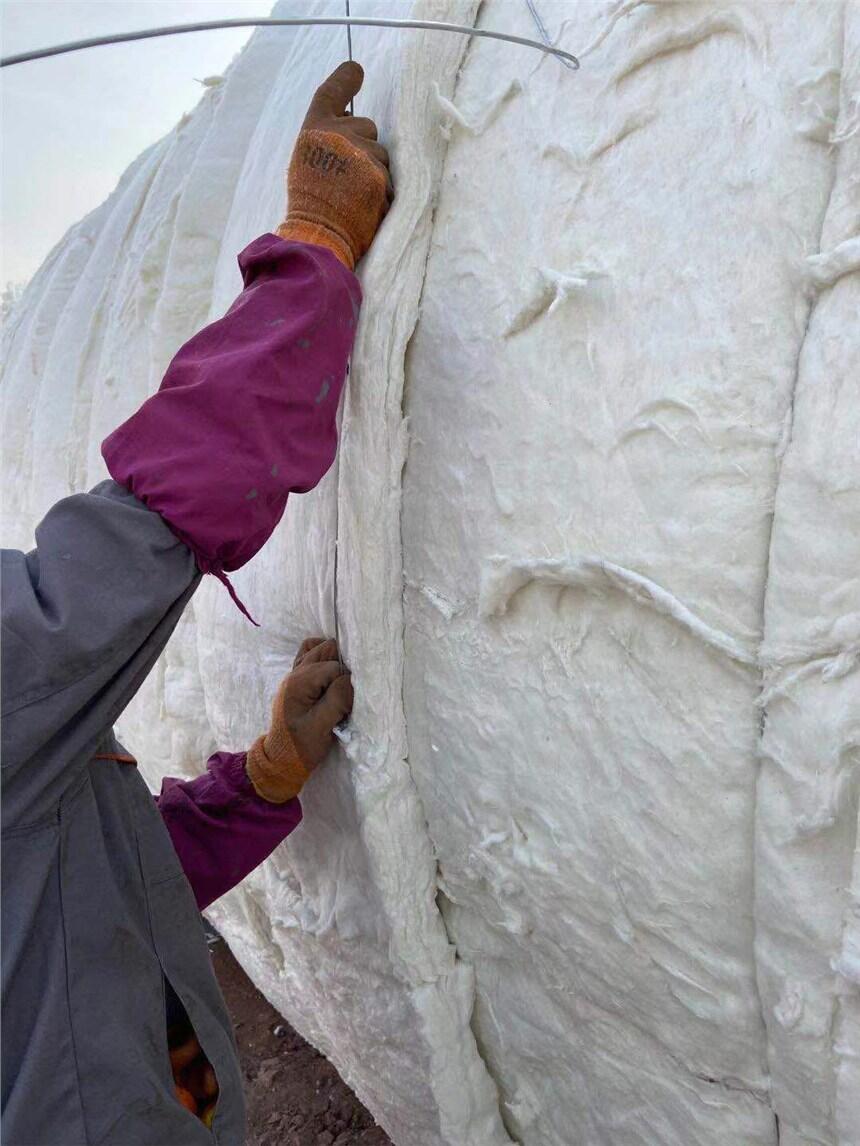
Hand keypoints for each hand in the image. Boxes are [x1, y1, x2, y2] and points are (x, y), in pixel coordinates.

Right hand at [276, 62, 393, 269]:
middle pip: (368, 126)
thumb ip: (329, 140)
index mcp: (315, 129)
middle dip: (366, 146)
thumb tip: (351, 123)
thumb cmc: (311, 203)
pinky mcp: (378, 176)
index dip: (345, 79)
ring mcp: (360, 154)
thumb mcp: (309, 161)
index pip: (331, 92)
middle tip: (350, 176)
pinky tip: (366, 205)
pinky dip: (383, 192)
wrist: (318, 234)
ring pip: (382, 154)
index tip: (356, 71)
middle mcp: (338, 134)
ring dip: (376, 171)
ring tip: (356, 195)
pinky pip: (390, 178)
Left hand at [281, 637, 353, 766]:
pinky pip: (311, 656)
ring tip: (338, 685)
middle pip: (327, 650)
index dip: (346, 682)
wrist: (282, 759)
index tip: (347, 703)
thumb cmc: (301, 745)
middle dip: (341, 666)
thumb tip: (352, 679)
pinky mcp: (298, 681)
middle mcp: (296, 673)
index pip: (334, 667)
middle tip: (344, 692)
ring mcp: (295, 675)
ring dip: (333, 662)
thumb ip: (337, 699)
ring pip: (319, 649)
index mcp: (300, 682)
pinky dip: (324, 661)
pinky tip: (331, 678)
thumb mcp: (322, 726)